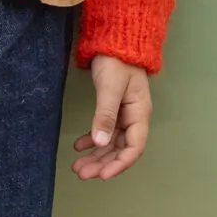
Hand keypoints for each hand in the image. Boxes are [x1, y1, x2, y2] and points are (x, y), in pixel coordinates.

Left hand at [72, 56, 151, 178]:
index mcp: (139, 114)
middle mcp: (134, 117)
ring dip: (96, 155)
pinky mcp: (114, 108)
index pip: (133, 147)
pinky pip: (104, 131)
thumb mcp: (110, 88)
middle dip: (103, 163)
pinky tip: (78, 146)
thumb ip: (105, 115)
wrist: (115, 40)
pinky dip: (92, 140)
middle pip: (120, 148)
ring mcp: (124, 114)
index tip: (102, 176)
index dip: (119, 164)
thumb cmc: (116, 61)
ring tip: (77, 166)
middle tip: (82, 174)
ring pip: (111, 142)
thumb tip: (100, 143)